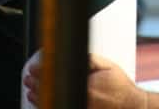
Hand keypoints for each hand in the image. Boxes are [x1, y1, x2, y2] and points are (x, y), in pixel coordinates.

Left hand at [24, 54, 143, 108]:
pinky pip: (62, 108)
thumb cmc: (119, 87)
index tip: (33, 68)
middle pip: (53, 91)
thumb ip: (89, 60)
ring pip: (54, 104)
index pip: (58, 76)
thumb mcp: (107, 66)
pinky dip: (51, 106)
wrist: (130, 107)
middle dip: (38, 85)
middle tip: (28, 79)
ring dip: (40, 98)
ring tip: (31, 92)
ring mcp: (80, 108)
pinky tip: (43, 104)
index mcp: (86, 85)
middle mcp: (81, 99)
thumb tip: (71, 55)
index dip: (43, 71)